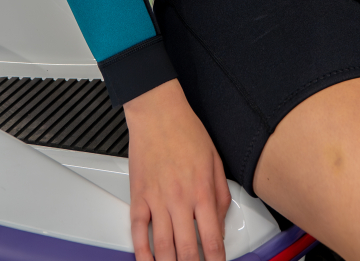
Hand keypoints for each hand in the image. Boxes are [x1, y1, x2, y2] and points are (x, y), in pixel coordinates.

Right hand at [124, 79, 231, 260]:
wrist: (158, 112)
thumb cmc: (187, 131)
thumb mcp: (215, 160)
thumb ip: (220, 196)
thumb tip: (219, 226)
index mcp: (202, 190)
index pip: (212, 239)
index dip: (216, 260)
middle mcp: (180, 199)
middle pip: (187, 250)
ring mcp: (157, 200)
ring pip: (163, 247)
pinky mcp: (138, 197)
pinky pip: (138, 233)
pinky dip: (142, 253)